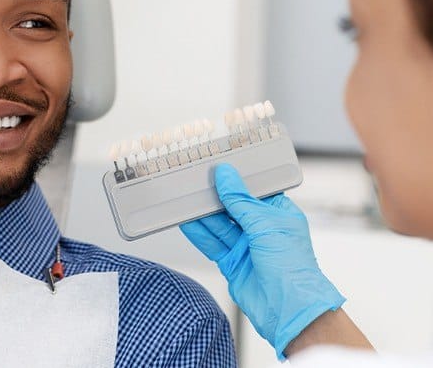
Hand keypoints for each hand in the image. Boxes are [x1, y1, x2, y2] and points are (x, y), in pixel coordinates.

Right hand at [180, 164, 344, 359]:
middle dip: (215, 198)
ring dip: (203, 215)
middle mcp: (262, 229)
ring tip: (186, 200)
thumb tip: (226, 176)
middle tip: (196, 182)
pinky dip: (200, 234)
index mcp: (278, 214)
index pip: (253, 191)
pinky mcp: (232, 263)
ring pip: (219, 225)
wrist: (289, 309)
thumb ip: (240, 200)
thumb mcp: (264, 223)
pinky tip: (187, 223)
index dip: (235, 180)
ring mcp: (246, 246)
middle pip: (232, 208)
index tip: (217, 168)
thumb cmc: (292, 267)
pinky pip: (212, 244)